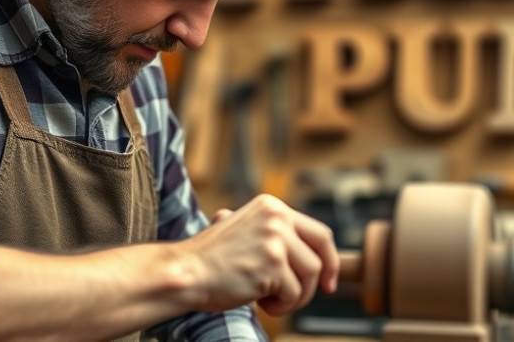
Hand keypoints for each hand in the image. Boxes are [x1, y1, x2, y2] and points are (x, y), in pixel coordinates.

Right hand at [180, 194, 338, 315]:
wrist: (185, 272)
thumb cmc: (210, 259)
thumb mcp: (243, 231)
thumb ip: (270, 234)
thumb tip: (306, 252)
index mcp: (271, 206)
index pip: (317, 231)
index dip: (329, 257)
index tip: (328, 278)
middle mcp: (276, 217)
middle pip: (320, 252)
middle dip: (325, 276)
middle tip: (324, 291)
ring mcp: (275, 240)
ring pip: (310, 275)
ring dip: (295, 296)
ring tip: (268, 299)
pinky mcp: (272, 264)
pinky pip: (293, 293)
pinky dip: (280, 306)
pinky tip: (258, 302)